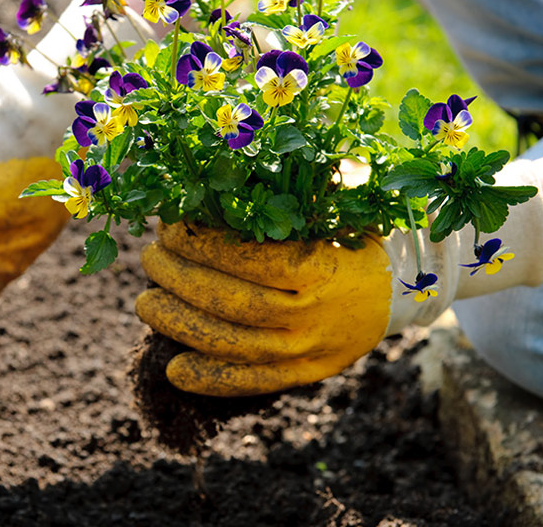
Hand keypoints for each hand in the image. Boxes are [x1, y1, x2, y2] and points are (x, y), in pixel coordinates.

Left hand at [135, 161, 542, 396]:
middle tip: (148, 259)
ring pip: (233, 344)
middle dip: (180, 280)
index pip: (249, 259)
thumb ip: (291, 193)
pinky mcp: (304, 375)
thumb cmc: (351, 239)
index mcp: (321, 268)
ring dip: (180, 325)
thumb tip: (227, 160)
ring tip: (145, 303)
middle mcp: (313, 314)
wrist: (397, 294)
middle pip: (232, 302)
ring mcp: (308, 350)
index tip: (170, 227)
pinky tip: (173, 369)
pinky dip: (210, 380)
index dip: (202, 245)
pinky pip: (252, 383)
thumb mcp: (333, 209)